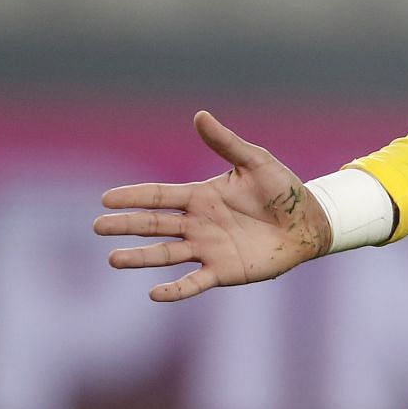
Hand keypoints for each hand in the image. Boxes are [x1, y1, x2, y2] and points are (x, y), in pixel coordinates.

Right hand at [95, 111, 331, 301]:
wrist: (309, 222)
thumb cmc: (282, 190)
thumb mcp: (256, 162)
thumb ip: (226, 143)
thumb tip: (200, 115)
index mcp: (200, 196)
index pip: (159, 196)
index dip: (134, 197)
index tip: (106, 198)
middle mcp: (197, 224)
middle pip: (154, 225)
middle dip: (126, 225)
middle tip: (98, 226)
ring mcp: (207, 249)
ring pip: (165, 254)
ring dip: (140, 257)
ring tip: (114, 259)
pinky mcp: (223, 271)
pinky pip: (193, 283)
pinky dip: (174, 290)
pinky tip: (155, 294)